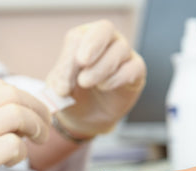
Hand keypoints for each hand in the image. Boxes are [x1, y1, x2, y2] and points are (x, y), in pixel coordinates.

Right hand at [0, 79, 49, 170]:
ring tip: (36, 143)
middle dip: (38, 110)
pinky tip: (11, 163)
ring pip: (18, 114)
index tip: (35, 113)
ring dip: (36, 128)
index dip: (24, 97)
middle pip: (13, 95)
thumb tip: (14, 122)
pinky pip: (15, 145)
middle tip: (45, 128)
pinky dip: (21, 153)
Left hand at [47, 19, 145, 137]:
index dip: (69, 58)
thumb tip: (64, 87)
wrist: (87, 116)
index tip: (62, 85)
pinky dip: (118, 78)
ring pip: (120, 49)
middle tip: (82, 62)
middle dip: (93, 44)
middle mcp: (106, 40)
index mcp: (83, 38)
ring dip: (101, 68)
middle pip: (104, 29)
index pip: (78, 37)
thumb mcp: (59, 88)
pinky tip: (104, 87)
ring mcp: (124, 54)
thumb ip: (59, 81)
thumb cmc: (73, 94)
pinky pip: (134, 67)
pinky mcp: (136, 71)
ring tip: (86, 83)